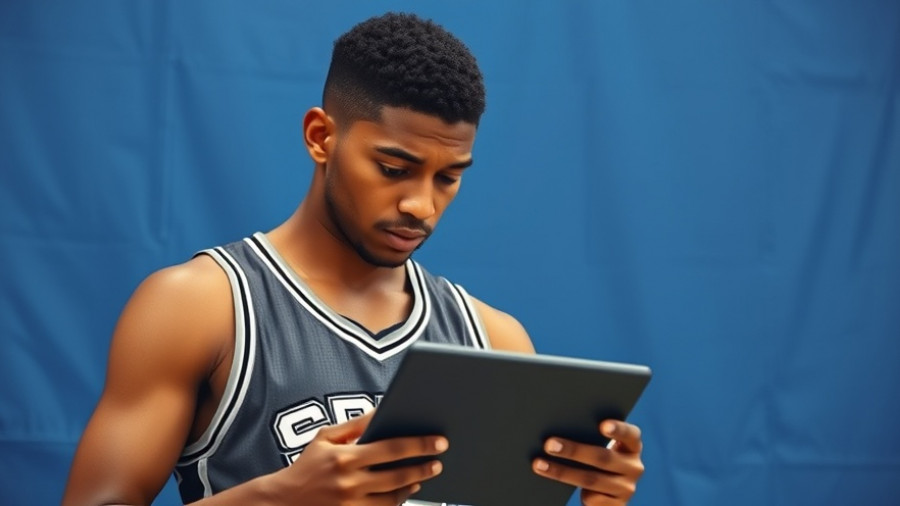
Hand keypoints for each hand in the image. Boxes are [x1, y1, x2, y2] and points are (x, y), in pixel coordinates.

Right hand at [266, 411, 447, 504]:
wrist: (281, 501)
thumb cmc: (307, 466)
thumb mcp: (325, 438)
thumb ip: (355, 425)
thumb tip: (382, 410)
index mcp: (345, 458)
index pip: (391, 449)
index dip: (419, 445)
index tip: (439, 442)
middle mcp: (349, 483)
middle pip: (397, 477)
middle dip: (422, 468)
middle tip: (438, 462)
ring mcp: (350, 505)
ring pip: (392, 499)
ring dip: (411, 487)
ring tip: (422, 477)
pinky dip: (396, 503)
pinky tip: (404, 493)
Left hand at [532, 420, 643, 504]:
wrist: (607, 493)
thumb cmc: (597, 460)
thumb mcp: (600, 448)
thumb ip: (590, 438)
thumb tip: (557, 434)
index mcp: (632, 446)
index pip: (630, 435)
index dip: (618, 430)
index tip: (602, 425)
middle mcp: (634, 467)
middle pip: (603, 458)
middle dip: (573, 451)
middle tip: (549, 445)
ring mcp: (627, 488)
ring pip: (591, 479)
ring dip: (561, 472)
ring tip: (539, 464)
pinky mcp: (617, 505)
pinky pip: (592, 498)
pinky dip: (573, 491)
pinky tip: (552, 484)